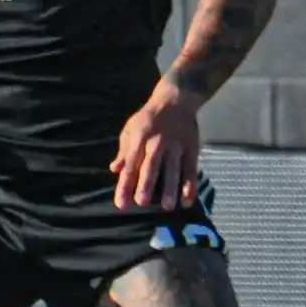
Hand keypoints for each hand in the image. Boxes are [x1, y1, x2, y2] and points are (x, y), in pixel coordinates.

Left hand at [111, 91, 200, 210]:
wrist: (175, 100)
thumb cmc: (148, 119)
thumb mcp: (130, 129)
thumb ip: (124, 151)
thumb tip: (114, 169)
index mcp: (139, 139)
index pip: (130, 165)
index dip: (125, 184)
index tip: (121, 203)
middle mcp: (157, 143)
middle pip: (151, 166)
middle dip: (146, 184)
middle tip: (142, 202)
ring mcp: (176, 146)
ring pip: (173, 169)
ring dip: (170, 188)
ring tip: (167, 206)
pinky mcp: (191, 148)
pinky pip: (191, 169)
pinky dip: (190, 185)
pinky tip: (187, 200)